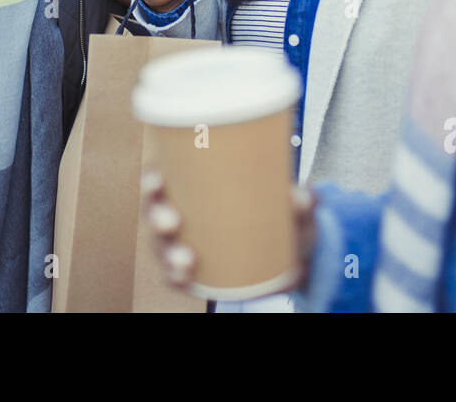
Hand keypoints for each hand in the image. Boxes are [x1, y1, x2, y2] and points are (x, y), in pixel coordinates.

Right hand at [140, 168, 316, 291]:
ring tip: (186, 259)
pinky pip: (176, 276)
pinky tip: (184, 276)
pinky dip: (176, 276)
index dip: (152, 178)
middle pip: (155, 212)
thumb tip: (298, 196)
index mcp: (195, 188)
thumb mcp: (296, 208)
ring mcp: (185, 245)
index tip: (158, 178)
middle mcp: (183, 215)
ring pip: (162, 247)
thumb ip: (303, 201)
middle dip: (156, 216)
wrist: (293, 256)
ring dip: (167, 253)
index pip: (162, 179)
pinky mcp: (195, 274)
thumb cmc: (283, 216)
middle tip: (172, 221)